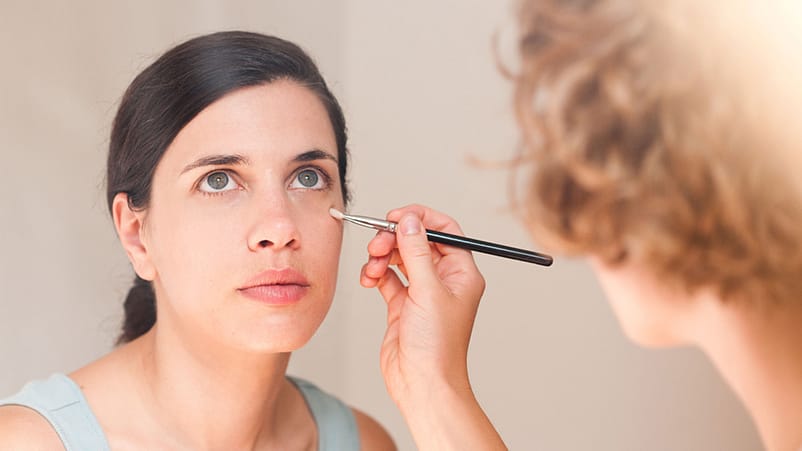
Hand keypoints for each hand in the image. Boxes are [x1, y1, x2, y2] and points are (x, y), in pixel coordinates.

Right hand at [360, 205, 485, 406]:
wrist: (422, 384)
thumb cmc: (437, 346)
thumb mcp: (428, 291)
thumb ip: (417, 252)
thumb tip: (410, 221)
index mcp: (461, 273)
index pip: (445, 231)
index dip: (421, 219)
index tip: (397, 216)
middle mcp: (443, 280)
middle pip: (418, 242)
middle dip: (394, 238)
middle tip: (377, 242)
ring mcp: (422, 293)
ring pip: (399, 258)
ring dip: (382, 256)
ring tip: (371, 267)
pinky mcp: (403, 305)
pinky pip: (387, 278)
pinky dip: (376, 274)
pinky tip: (369, 279)